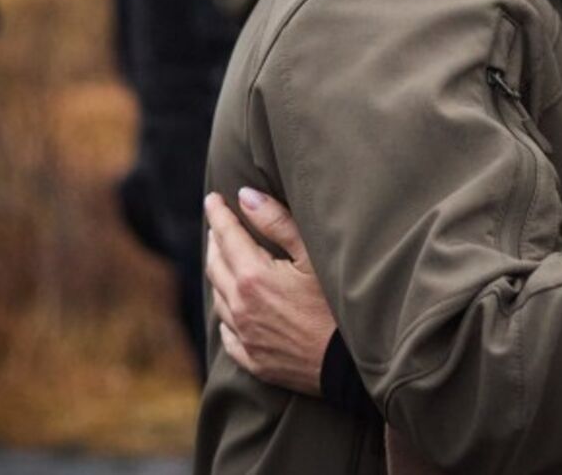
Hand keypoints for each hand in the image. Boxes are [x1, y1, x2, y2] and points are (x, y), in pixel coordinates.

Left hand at [205, 188, 336, 395]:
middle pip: (216, 265)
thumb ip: (277, 223)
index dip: (218, 213)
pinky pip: (227, 334)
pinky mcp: (253, 360)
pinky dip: (226, 315)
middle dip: (216, 241)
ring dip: (219, 274)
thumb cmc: (339, 304)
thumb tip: (245, 196)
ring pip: (219, 298)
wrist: (349, 366)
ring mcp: (244, 335)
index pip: (226, 235)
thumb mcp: (314, 256)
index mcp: (253, 276)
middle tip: (219, 226)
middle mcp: (240, 306)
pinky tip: (231, 310)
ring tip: (224, 260)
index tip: (212, 198)